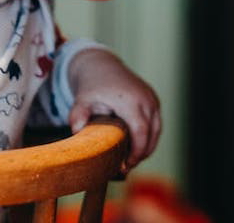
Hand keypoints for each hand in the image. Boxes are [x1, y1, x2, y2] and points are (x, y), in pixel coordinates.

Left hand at [67, 49, 161, 171]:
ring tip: (130, 159)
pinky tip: (135, 146)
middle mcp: (146, 99)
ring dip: (147, 147)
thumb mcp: (82, 99)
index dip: (137, 152)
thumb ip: (78, 114)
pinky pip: (156, 123)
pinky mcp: (154, 100)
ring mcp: (152, 99)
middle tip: (125, 167)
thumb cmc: (92, 86)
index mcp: (130, 100)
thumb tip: (76, 130)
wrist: (102, 66)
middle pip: (152, 134)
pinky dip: (149, 137)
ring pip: (157, 130)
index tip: (126, 165)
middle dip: (141, 153)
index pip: (141, 131)